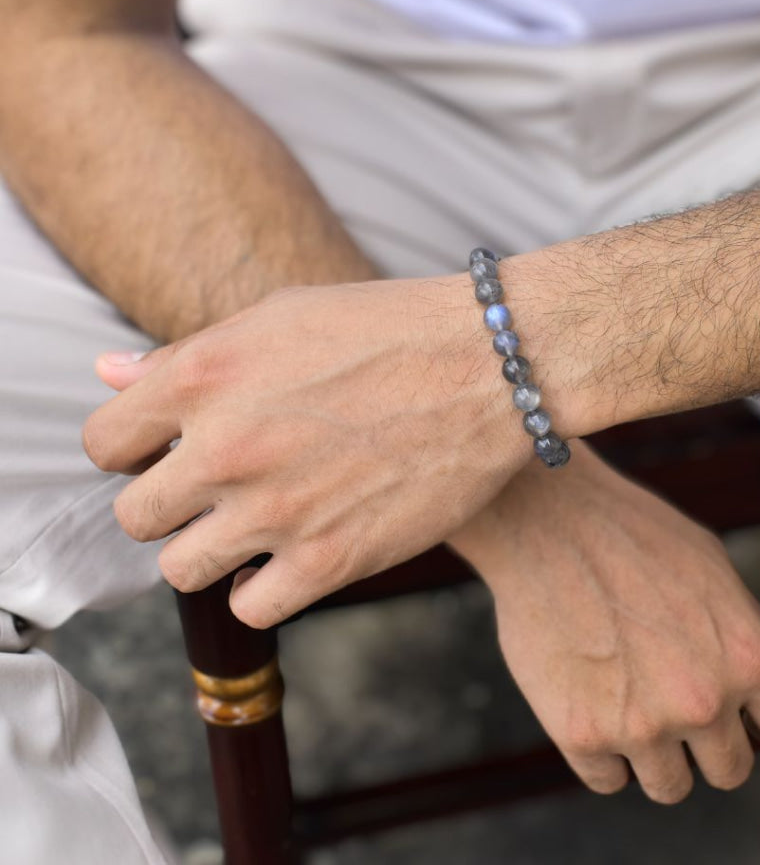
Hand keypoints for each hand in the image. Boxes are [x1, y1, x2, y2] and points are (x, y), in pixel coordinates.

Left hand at [82, 280, 530, 626]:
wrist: (489, 366)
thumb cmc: (388, 328)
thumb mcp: (280, 316)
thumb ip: (187, 355)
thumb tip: (110, 377)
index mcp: (204, 376)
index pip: (104, 444)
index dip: (132, 451)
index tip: (165, 452)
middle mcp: (227, 447)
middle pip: (136, 516)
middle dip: (170, 504)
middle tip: (217, 490)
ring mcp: (277, 510)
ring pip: (182, 570)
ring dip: (210, 551)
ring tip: (254, 524)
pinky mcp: (330, 559)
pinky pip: (250, 608)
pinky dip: (261, 589)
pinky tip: (288, 556)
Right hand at [450, 444, 759, 802]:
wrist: (546, 519)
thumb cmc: (631, 532)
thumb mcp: (710, 563)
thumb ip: (752, 620)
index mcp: (748, 657)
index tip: (737, 713)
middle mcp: (703, 700)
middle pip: (731, 771)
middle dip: (707, 744)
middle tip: (670, 702)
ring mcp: (642, 723)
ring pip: (669, 786)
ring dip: (653, 754)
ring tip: (626, 698)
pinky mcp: (581, 734)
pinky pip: (607, 778)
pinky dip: (600, 751)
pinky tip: (589, 700)